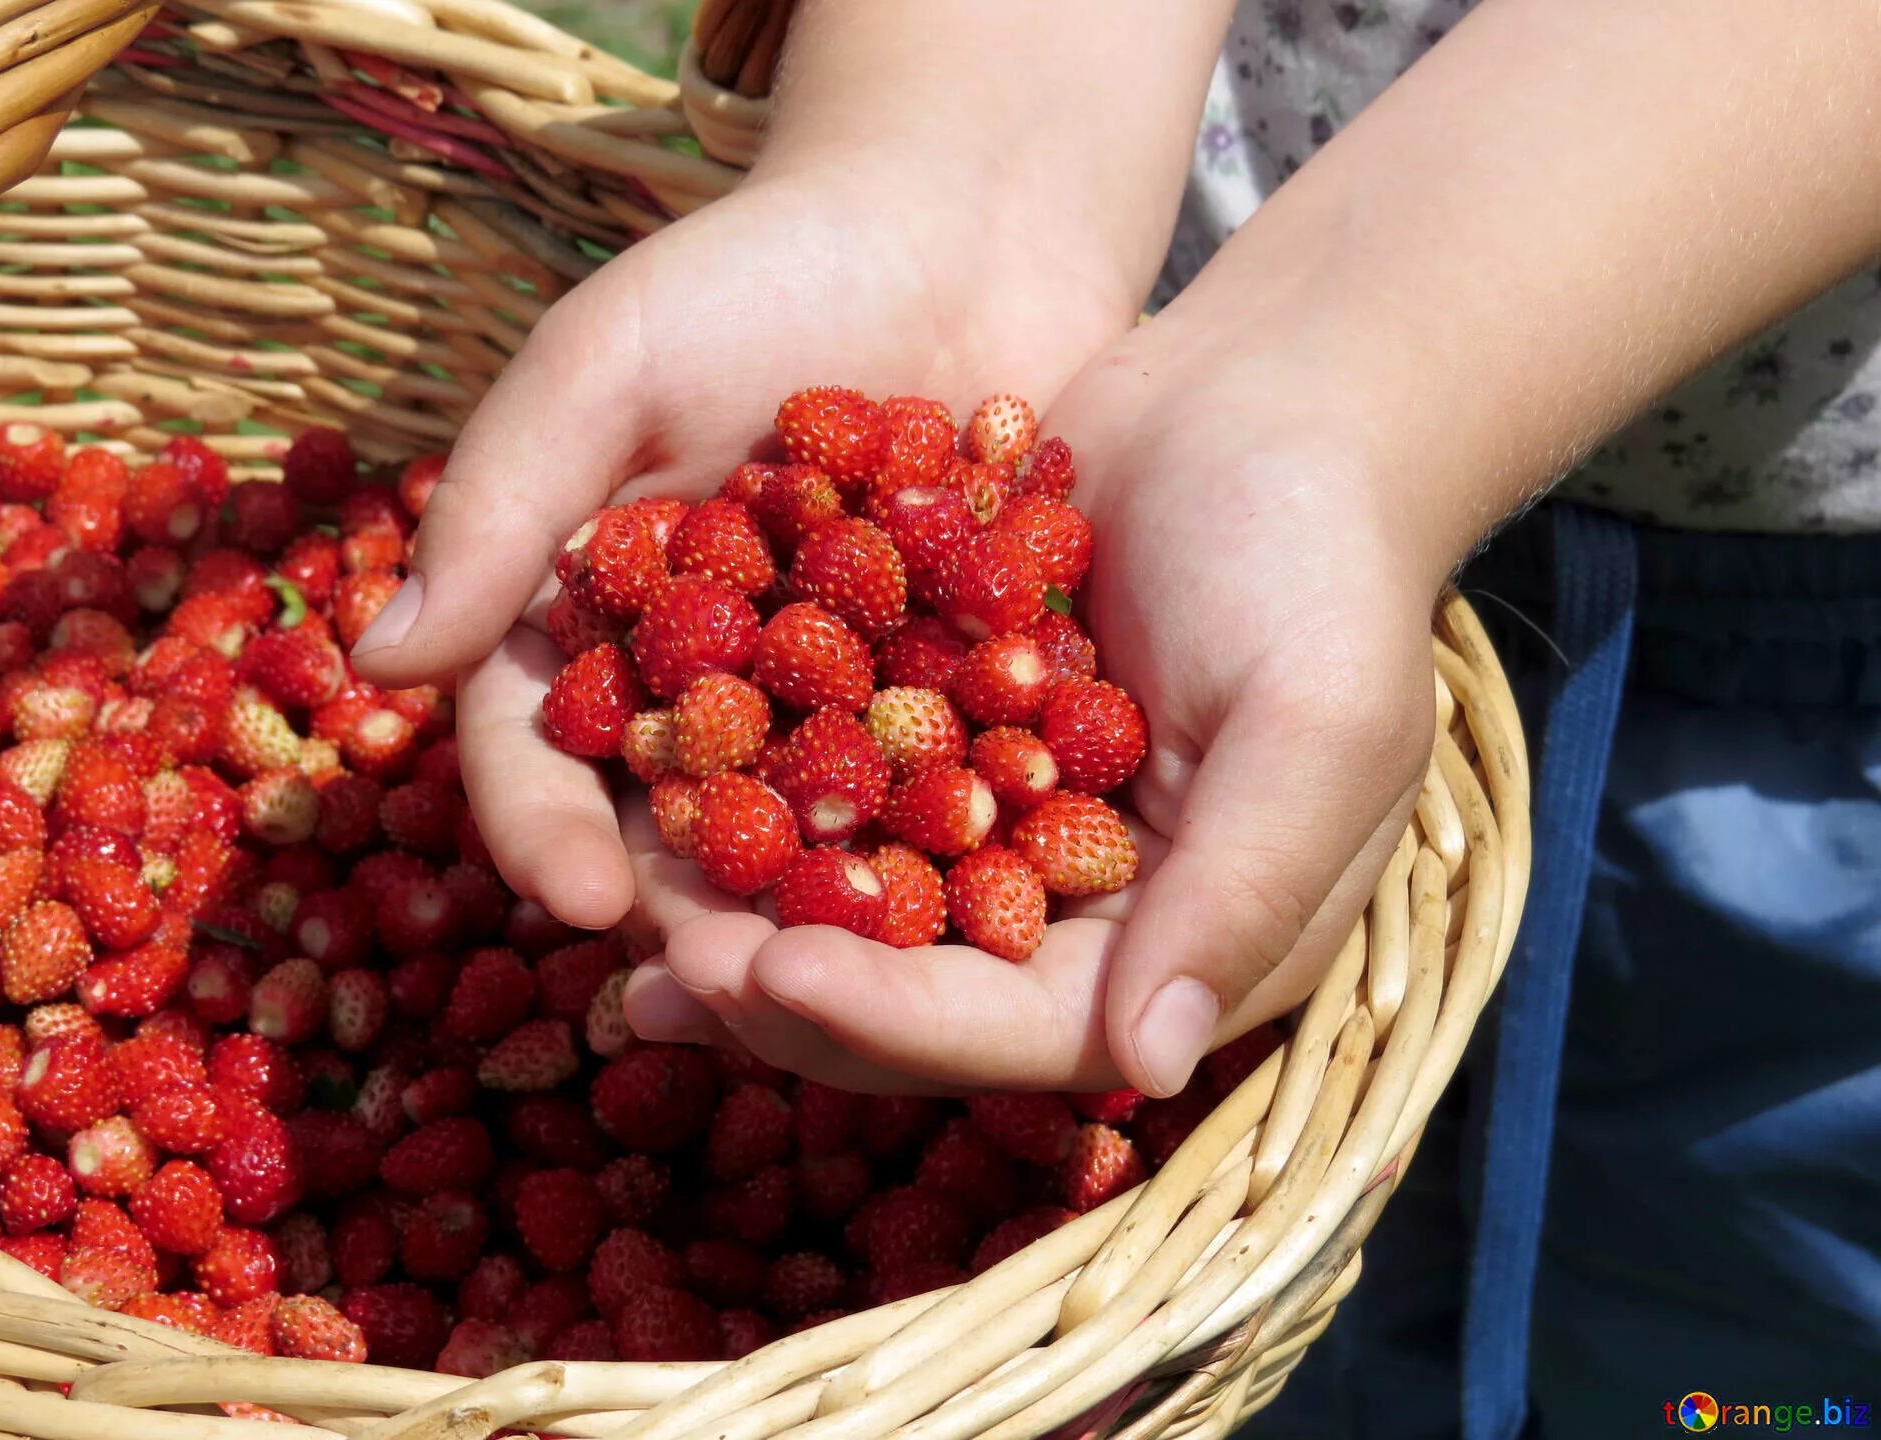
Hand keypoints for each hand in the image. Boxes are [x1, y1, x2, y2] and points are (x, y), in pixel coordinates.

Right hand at [349, 165, 1135, 939]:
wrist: (956, 225)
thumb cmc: (758, 271)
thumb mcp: (613, 360)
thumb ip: (504, 500)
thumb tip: (377, 663)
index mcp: (591, 621)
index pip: (543, 751)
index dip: (548, 832)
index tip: (580, 902)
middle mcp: (704, 681)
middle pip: (677, 822)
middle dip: (694, 908)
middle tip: (725, 988)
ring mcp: (837, 698)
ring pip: (813, 831)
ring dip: (824, 911)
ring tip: (852, 982)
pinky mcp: (960, 690)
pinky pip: (954, 783)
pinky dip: (961, 842)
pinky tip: (988, 904)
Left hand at [623, 311, 1444, 1095]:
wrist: (1275, 398)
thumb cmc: (1322, 561)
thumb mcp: (1317, 725)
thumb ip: (1242, 892)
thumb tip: (1146, 1070)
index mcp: (1188, 944)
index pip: (1027, 1027)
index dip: (895, 1019)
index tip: (765, 972)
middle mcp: (1090, 911)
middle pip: (924, 990)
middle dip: (791, 986)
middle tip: (662, 965)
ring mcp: (1011, 824)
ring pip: (862, 903)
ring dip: (751, 912)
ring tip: (626, 905)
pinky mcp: (951, 736)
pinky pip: (842, 789)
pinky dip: (761, 795)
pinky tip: (658, 786)